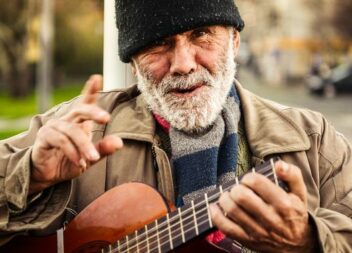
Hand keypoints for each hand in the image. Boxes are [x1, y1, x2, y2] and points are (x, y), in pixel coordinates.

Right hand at [30, 75, 122, 193]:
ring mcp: (54, 127)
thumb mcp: (91, 158)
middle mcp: (66, 121)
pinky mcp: (44, 137)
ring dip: (84, 146)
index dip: (90, 90)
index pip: (85, 103)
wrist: (49, 176)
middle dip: (93, 112)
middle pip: (80, 109)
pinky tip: (80, 162)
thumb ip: (103, 149)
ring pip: (72, 131)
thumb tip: (119, 142)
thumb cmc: (70, 161)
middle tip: (106, 118)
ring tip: (92, 158)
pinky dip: (72, 152)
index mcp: (79, 122)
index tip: (97, 77)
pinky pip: (61, 140)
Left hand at [210, 161, 317, 252]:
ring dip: (224, 199)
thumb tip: (279, 164)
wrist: (297, 245)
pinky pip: (226, 228)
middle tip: (238, 188)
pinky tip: (215, 207)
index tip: (249, 180)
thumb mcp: (300, 193)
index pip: (257, 183)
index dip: (248, 177)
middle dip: (236, 187)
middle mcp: (271, 219)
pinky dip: (216, 215)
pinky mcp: (247, 240)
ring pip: (232, 210)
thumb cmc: (294, 214)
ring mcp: (258, 231)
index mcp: (284, 204)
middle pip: (241, 196)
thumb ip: (292, 175)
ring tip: (228, 196)